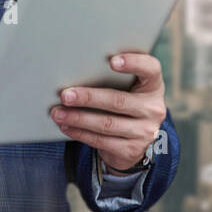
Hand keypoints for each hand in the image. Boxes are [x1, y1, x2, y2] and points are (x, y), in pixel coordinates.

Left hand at [50, 52, 165, 171]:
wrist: (135, 140)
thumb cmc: (125, 102)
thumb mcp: (129, 89)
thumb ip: (114, 78)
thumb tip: (75, 71)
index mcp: (153, 86)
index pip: (151, 69)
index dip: (134, 63)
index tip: (112, 61)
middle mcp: (153, 109)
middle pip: (118, 101)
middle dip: (88, 98)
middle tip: (65, 95)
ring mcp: (144, 132)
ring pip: (106, 124)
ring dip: (78, 118)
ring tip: (58, 112)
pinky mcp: (132, 150)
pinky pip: (101, 141)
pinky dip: (80, 133)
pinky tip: (66, 126)